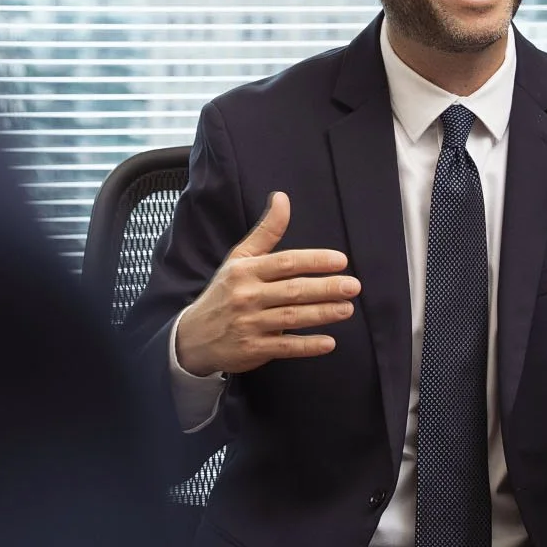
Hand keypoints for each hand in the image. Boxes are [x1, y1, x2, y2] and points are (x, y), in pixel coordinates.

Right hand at [174, 191, 359, 376]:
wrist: (193, 336)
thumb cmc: (224, 292)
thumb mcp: (240, 258)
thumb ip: (266, 231)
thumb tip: (282, 197)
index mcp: (246, 271)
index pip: (285, 262)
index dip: (314, 260)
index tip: (340, 260)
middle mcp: (247, 296)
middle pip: (292, 290)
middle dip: (325, 288)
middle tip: (353, 286)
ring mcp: (250, 324)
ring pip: (291, 317)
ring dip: (322, 314)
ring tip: (347, 309)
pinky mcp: (253, 349)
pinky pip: (284, 347)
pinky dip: (307, 346)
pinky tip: (329, 342)